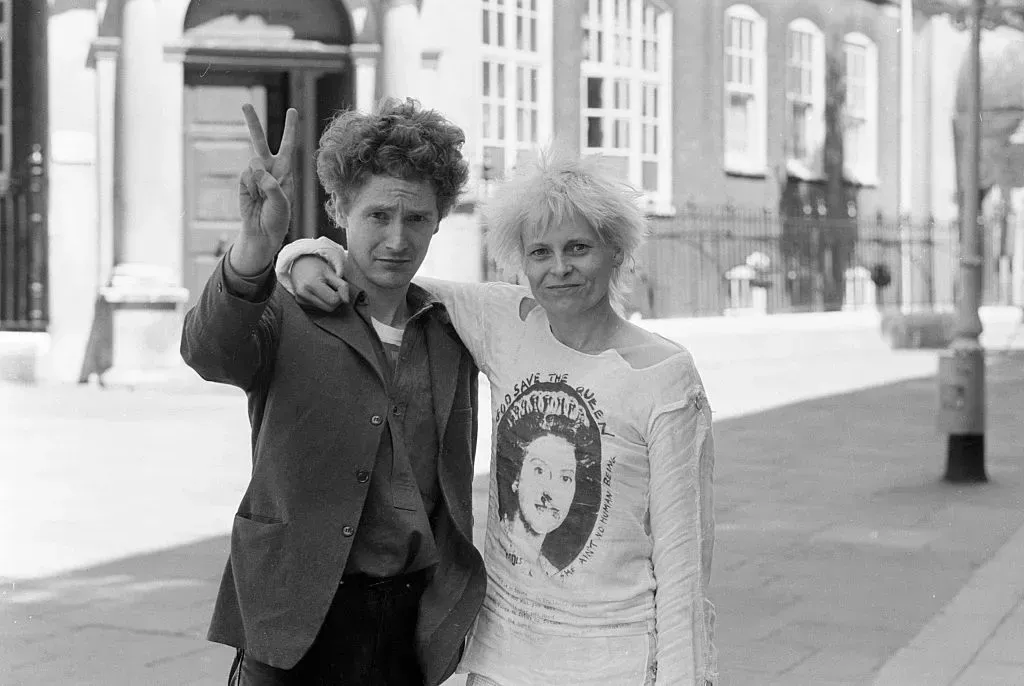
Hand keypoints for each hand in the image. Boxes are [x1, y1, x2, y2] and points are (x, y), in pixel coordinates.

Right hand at [233, 105, 297, 273]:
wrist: (261, 233)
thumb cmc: (278, 219)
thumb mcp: (281, 203)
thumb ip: (271, 185)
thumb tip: (255, 168)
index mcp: (286, 171)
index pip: (288, 145)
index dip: (290, 128)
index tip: (292, 110)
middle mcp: (270, 169)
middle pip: (260, 141)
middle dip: (252, 123)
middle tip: (245, 104)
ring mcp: (255, 174)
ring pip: (253, 160)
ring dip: (258, 178)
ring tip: (263, 196)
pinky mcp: (243, 182)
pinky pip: (245, 177)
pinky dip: (250, 188)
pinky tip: (254, 199)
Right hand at [291, 255, 349, 310]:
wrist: (299, 262)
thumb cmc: (317, 266)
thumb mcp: (331, 273)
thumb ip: (342, 286)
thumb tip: (346, 301)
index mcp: (311, 284)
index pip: (334, 300)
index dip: (340, 295)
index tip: (338, 286)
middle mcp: (303, 294)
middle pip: (330, 308)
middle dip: (336, 300)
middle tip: (333, 288)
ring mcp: (300, 299)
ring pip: (325, 309)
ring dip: (329, 301)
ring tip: (325, 288)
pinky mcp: (300, 302)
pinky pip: (318, 307)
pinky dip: (322, 301)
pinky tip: (318, 291)